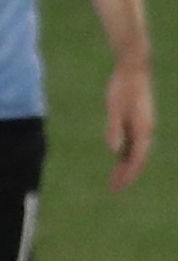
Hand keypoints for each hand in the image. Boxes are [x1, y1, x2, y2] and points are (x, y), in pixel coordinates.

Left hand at [111, 65, 155, 192]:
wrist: (133, 69)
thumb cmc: (122, 88)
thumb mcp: (114, 108)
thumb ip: (114, 128)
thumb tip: (114, 150)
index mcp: (143, 129)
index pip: (136, 159)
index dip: (127, 175)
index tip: (117, 187)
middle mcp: (146, 130)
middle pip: (137, 159)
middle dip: (127, 176)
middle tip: (114, 190)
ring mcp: (143, 126)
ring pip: (136, 152)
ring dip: (126, 167)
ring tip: (115, 181)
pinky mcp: (138, 121)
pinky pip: (133, 144)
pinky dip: (126, 155)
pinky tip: (118, 162)